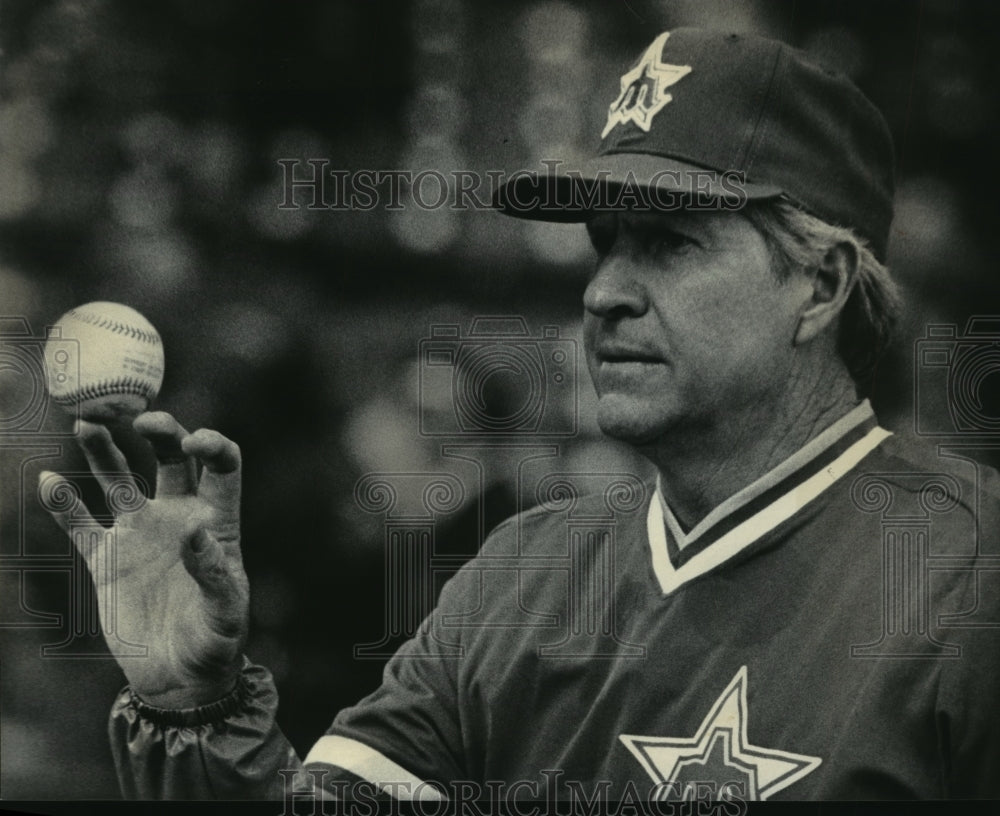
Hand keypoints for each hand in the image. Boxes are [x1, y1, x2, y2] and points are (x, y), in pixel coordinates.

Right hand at [41, 412, 248, 708]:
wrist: (177, 679)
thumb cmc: (214, 644)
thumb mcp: (225, 614)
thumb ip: (216, 575)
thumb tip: (198, 533)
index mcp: (216, 521)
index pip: (221, 466)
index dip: (212, 445)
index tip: (194, 443)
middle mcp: (177, 516)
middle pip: (170, 457)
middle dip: (160, 433)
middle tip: (140, 421)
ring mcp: (139, 534)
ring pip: (119, 479)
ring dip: (104, 452)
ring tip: (86, 425)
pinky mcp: (106, 559)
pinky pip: (80, 524)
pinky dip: (63, 504)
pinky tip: (48, 481)